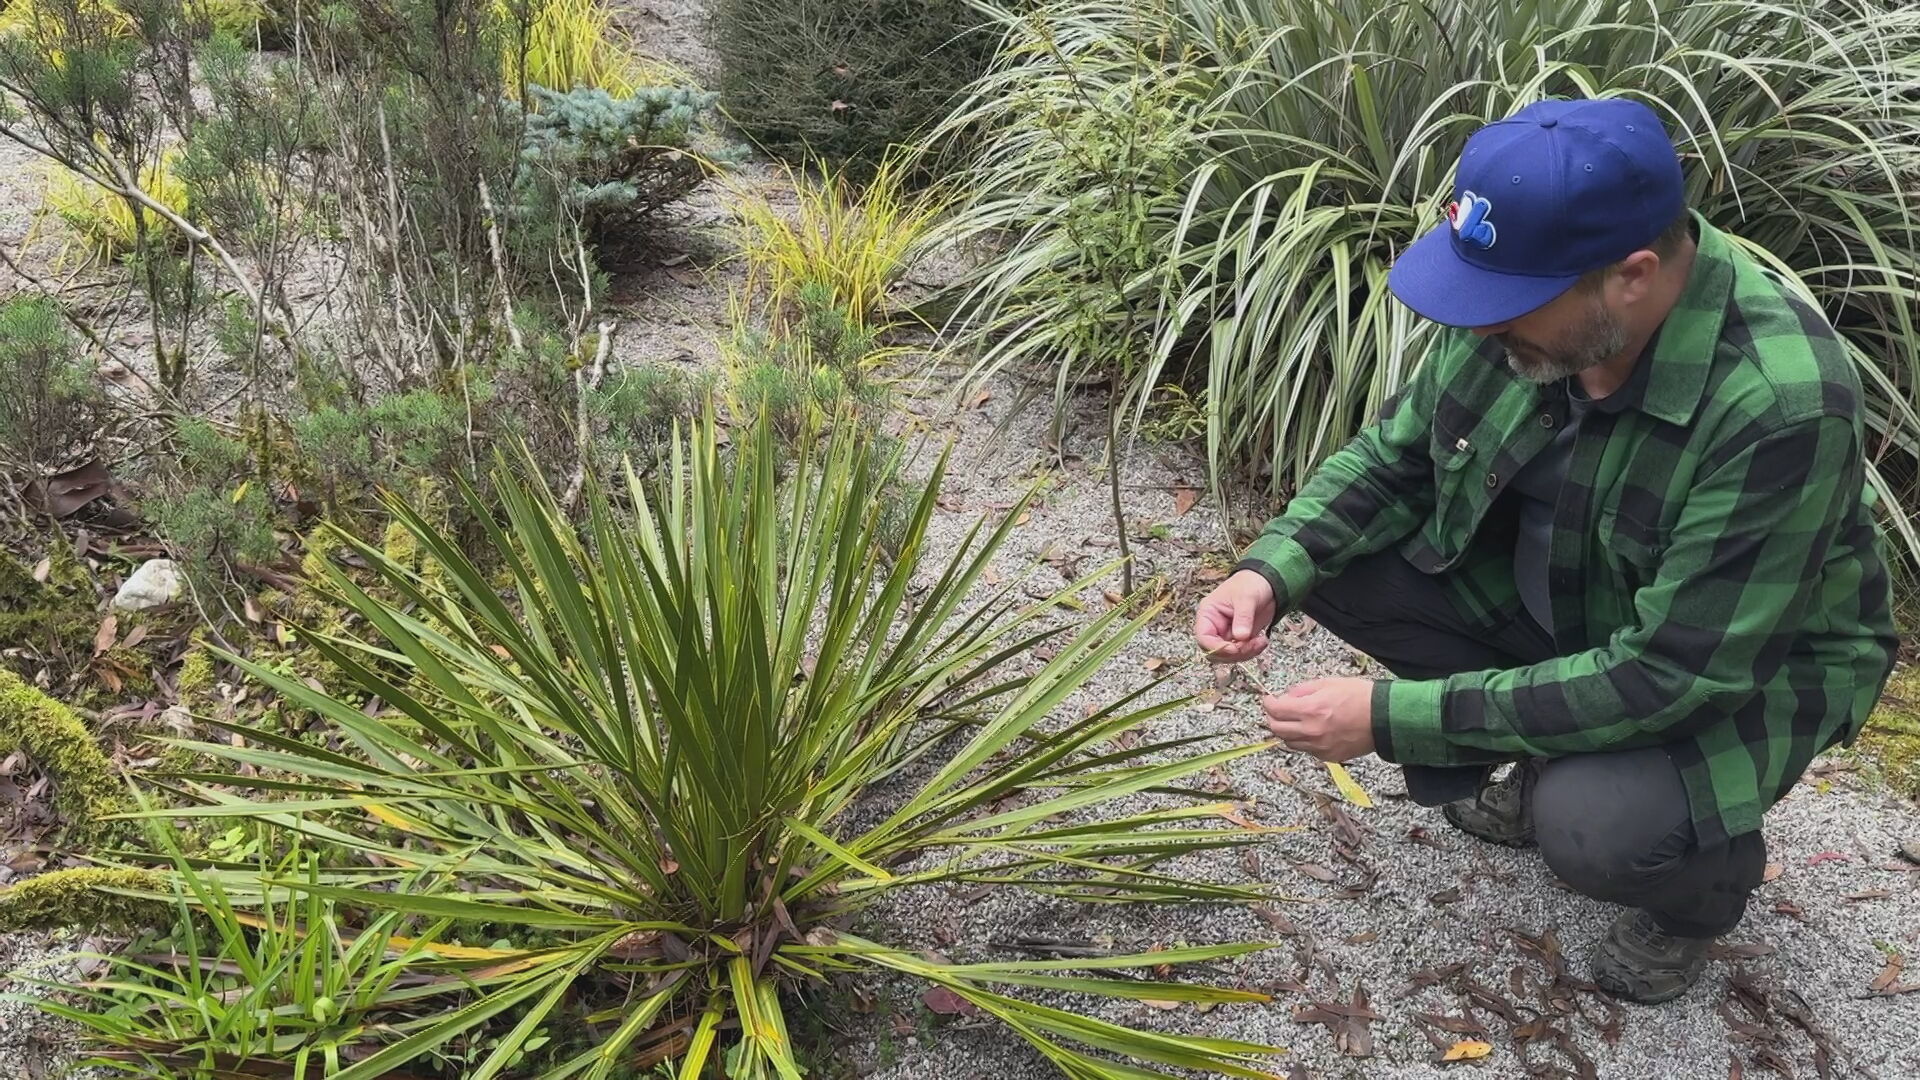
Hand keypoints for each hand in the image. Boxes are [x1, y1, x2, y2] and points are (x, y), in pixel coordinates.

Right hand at [1193, 569, 1276, 662]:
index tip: (1234, 648)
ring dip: (1245, 653)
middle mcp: (1215, 626)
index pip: (1203, 638)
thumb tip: (1241, 637)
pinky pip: (1241, 653)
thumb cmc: (1250, 584)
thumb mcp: (1246, 598)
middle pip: (1215, 652)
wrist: (1267, 583)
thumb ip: (1243, 617)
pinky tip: (1262, 641)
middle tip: (1252, 644)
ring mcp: (1227, 634)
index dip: (1216, 647)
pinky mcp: (1239, 639)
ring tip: (1261, 641)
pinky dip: (1252, 652)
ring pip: (1229, 656)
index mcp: (1208, 614)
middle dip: (1234, 652)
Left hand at [1261, 678, 1376, 761]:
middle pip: (1277, 729)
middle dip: (1273, 718)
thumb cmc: (1361, 697)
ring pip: (1290, 743)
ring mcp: (1320, 747)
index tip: (1269, 699)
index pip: (1275, 710)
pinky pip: (1307, 750)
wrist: (1385, 718)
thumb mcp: (1329, 683)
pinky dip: (1305, 741)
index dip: (1268, 703)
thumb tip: (1287, 696)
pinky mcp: (1329, 756)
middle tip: (1278, 710)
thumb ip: (1304, 689)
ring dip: (1288, 731)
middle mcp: (1312, 731)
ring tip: (1297, 720)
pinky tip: (1313, 731)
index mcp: (1311, 709)